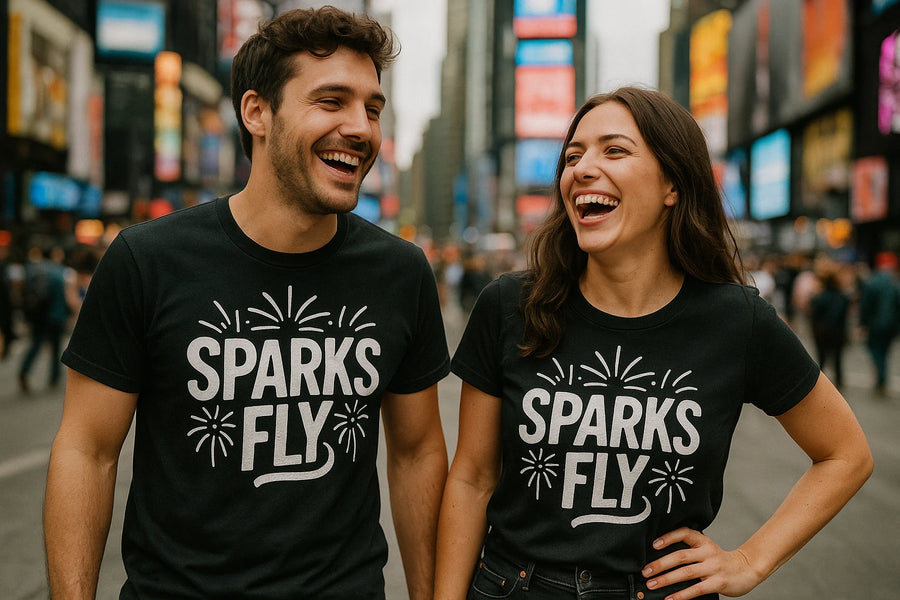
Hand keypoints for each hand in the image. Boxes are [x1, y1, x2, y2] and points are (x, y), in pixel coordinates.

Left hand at [641, 527, 762, 598]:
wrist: (747, 569)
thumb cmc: (721, 560)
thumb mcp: (707, 549)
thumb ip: (689, 550)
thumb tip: (661, 557)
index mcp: (703, 541)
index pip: (684, 533)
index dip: (668, 537)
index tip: (654, 545)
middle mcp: (708, 552)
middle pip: (680, 556)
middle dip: (660, 564)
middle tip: (646, 571)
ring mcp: (713, 567)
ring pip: (686, 573)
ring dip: (666, 579)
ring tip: (652, 584)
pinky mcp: (718, 583)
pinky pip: (696, 589)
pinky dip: (681, 595)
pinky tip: (670, 598)